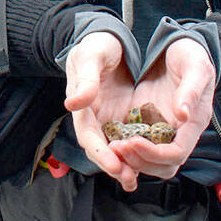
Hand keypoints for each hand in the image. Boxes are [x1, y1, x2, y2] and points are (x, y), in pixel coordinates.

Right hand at [62, 31, 138, 189]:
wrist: (107, 39)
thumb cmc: (96, 45)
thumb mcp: (91, 56)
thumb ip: (86, 80)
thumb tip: (73, 103)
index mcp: (81, 104)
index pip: (87, 134)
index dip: (99, 152)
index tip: (113, 165)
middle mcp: (93, 116)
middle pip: (99, 148)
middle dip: (112, 165)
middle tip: (127, 178)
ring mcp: (107, 118)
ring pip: (113, 149)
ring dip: (123, 165)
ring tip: (134, 181)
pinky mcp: (122, 117)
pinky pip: (128, 140)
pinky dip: (135, 154)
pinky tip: (147, 164)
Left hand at [107, 37, 216, 180]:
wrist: (180, 48)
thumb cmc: (192, 55)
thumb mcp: (195, 66)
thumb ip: (190, 90)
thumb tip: (184, 115)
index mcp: (194, 122)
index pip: (177, 153)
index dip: (155, 153)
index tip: (133, 142)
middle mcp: (178, 131)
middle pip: (162, 165)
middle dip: (140, 160)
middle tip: (117, 147)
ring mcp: (161, 128)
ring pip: (148, 160)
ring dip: (130, 159)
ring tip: (111, 147)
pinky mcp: (146, 121)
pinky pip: (136, 144)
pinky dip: (124, 148)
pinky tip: (108, 140)